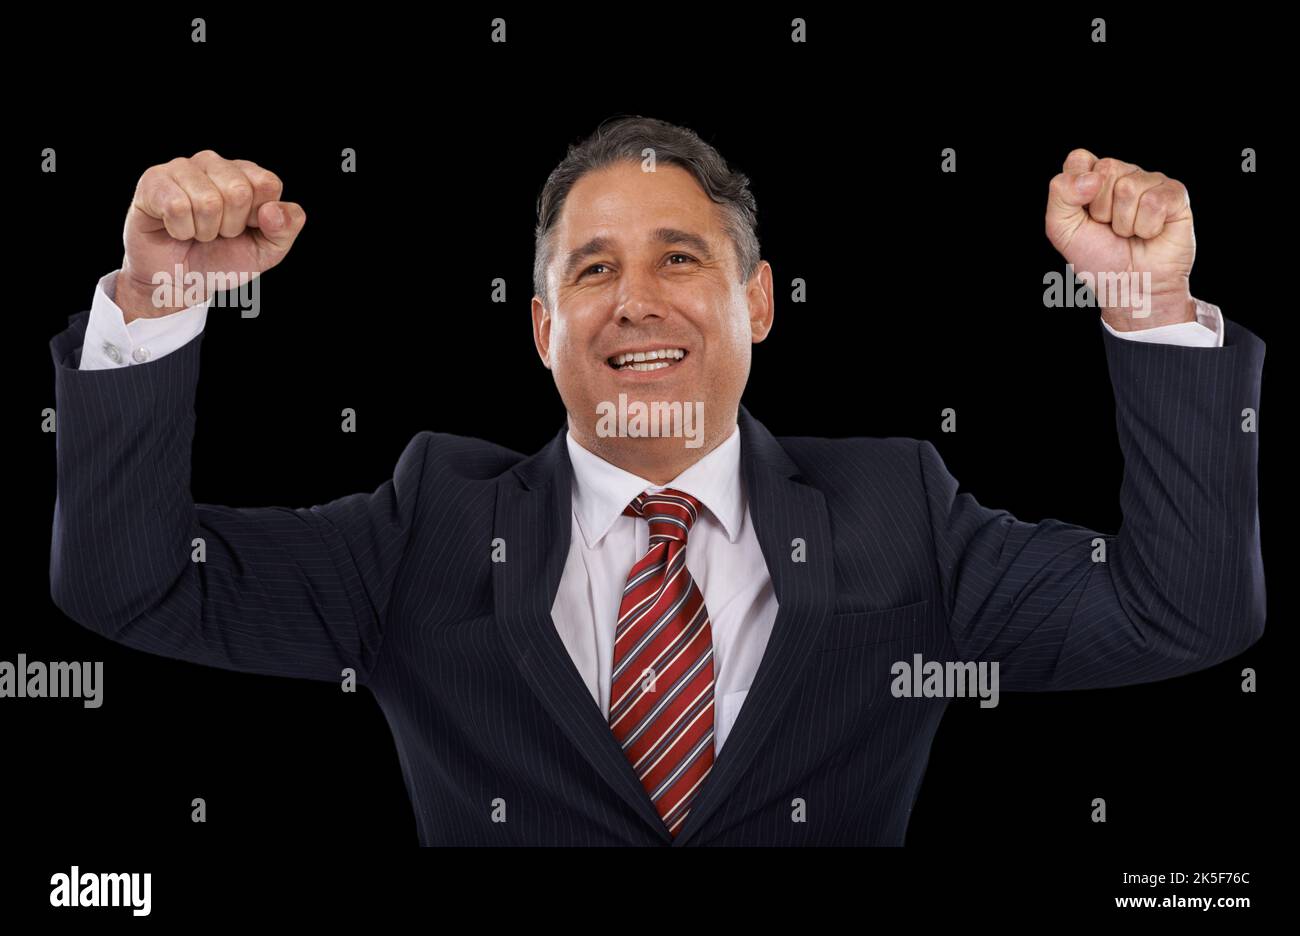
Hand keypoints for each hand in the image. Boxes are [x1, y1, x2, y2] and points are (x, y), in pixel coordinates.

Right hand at [117, 151, 305, 321]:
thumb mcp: (266, 251)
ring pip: (207, 201)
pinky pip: (177, 206)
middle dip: (230, 226)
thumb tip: (273, 210)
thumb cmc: (223, 260)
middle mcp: (215, 164)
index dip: (258, 218)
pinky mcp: (154, 181)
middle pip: (238, 191)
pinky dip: (180, 230)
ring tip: (196, 232)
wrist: (180, 281)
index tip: (246, 228)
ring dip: (204, 231)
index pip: (267, 184)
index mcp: (247, 175)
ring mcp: (182, 168)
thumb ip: (285, 229)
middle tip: (217, 233)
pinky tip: (175, 229)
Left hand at [1045, 149, 1195, 330]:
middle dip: (1101, 209)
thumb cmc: (1097, 258)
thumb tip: (1092, 177)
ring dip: (1124, 222)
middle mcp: (1122, 175)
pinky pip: (1154, 201)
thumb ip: (1061, 195)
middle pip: (1105, 169)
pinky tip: (1150, 234)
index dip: (1076, 189)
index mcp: (1093, 179)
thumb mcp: (1062, 229)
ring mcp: (1150, 182)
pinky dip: (1147, 227)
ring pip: (1129, 187)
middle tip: (1109, 229)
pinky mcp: (1175, 195)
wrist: (1129, 287)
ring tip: (1130, 234)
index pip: (1079, 159)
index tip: (1084, 216)